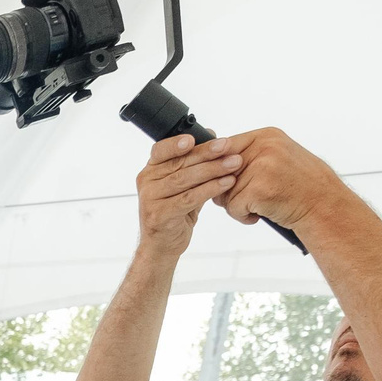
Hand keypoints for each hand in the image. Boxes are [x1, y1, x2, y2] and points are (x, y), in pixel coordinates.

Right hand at [134, 134, 243, 254]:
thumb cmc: (175, 212)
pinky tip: (227, 182)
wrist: (162, 246)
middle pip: (179, 163)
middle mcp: (147, 183)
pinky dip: (210, 189)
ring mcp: (151, 199)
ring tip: (235, 163)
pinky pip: (189, 198)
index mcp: (150, 171)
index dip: (176, 143)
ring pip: (185, 179)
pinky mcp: (159, 215)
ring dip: (213, 170)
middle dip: (207, 153)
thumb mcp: (182, 186)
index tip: (195, 138)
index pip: (160, 150)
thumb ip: (192, 164)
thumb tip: (212, 134)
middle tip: (229, 146)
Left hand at [213, 127, 352, 233]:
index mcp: (266, 136)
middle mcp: (264, 146)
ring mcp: (262, 166)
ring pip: (223, 192)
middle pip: (218, 171)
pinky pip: (232, 207)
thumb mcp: (277, 159)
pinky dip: (243, 216)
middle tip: (248, 197)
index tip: (217, 179)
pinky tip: (261, 214)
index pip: (222, 147)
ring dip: (237, 205)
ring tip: (261, 205)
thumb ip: (248, 157)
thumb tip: (209, 162)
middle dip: (227, 189)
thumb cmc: (299, 186)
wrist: (324, 205)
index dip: (214, 167)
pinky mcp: (259, 188)